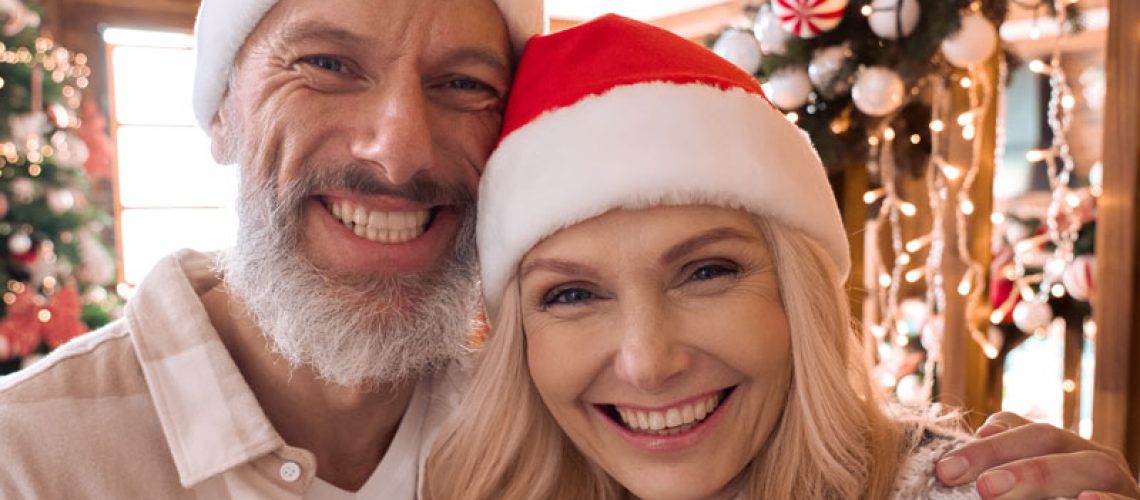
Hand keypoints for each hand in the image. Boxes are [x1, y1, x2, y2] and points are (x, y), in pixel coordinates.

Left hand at [934, 412, 1139, 498]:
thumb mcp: (1026, 485)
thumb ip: (1006, 459)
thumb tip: (983, 431)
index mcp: (1066, 448)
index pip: (1023, 431)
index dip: (983, 445)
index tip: (944, 468)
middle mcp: (1094, 458)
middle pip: (1049, 438)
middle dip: (999, 455)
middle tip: (959, 477)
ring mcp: (1120, 484)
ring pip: (1089, 466)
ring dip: (1038, 474)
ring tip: (991, 489)